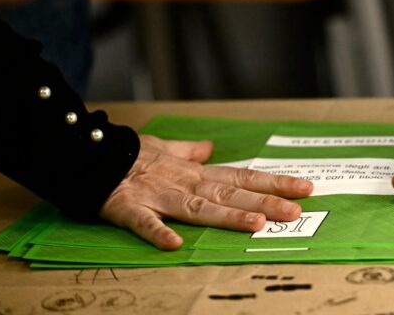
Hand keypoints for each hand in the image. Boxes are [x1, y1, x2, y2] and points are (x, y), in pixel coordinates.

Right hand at [101, 135, 312, 249]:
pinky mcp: (129, 208)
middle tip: (295, 211)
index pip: (242, 177)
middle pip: (230, 194)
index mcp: (195, 172)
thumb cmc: (130, 154)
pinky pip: (144, 222)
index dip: (273, 183)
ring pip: (198, 207)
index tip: (305, 188)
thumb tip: (209, 149)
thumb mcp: (164, 148)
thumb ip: (189, 151)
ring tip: (256, 226)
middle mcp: (185, 183)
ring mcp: (159, 196)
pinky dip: (158, 232)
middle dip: (263, 203)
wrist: (89, 152)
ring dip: (227, 216)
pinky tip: (175, 244)